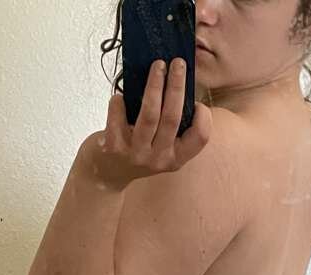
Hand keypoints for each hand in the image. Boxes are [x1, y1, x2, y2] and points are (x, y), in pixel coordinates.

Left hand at [83, 58, 212, 188]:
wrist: (106, 174)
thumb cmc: (138, 151)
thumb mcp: (161, 147)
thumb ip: (171, 125)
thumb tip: (179, 82)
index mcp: (176, 159)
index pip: (200, 137)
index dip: (204, 117)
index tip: (197, 100)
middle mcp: (158, 159)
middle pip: (172, 117)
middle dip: (176, 86)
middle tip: (178, 63)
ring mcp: (136, 155)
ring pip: (149, 115)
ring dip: (154, 85)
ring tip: (157, 66)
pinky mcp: (114, 148)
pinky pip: (118, 118)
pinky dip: (118, 102)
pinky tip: (119, 95)